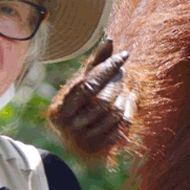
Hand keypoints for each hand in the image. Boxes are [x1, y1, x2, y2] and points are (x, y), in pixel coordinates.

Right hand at [48, 39, 132, 159]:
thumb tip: (109, 39)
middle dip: (117, 84)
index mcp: (60, 108)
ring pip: (115, 114)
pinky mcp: (98, 150)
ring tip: (128, 88)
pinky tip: (129, 103)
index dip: (107, 68)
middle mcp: (68, 126)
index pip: (88, 84)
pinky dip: (129, 113)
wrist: (77, 145)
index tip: (123, 55)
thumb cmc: (81, 106)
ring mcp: (83, 139)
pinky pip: (122, 128)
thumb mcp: (83, 85)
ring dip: (126, 98)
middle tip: (124, 73)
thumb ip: (95, 65)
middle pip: (102, 100)